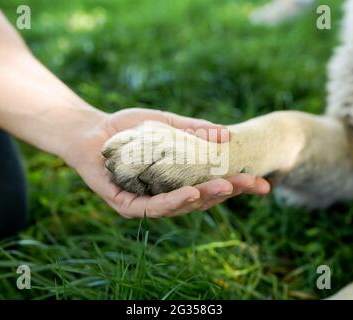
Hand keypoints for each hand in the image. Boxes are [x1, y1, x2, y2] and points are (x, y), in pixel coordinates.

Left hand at [63, 108, 270, 217]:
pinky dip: (173, 202)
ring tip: (226, 187)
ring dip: (205, 197)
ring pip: (181, 207)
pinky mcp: (126, 204)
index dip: (237, 186)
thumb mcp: (165, 124)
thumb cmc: (127, 129)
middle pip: (201, 200)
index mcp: (177, 180)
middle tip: (252, 184)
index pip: (211, 186)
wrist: (90, 130)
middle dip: (228, 192)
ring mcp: (146, 203)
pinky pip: (152, 207)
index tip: (263, 184)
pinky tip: (191, 192)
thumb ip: (194, 130)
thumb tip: (228, 135)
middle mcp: (165, 196)